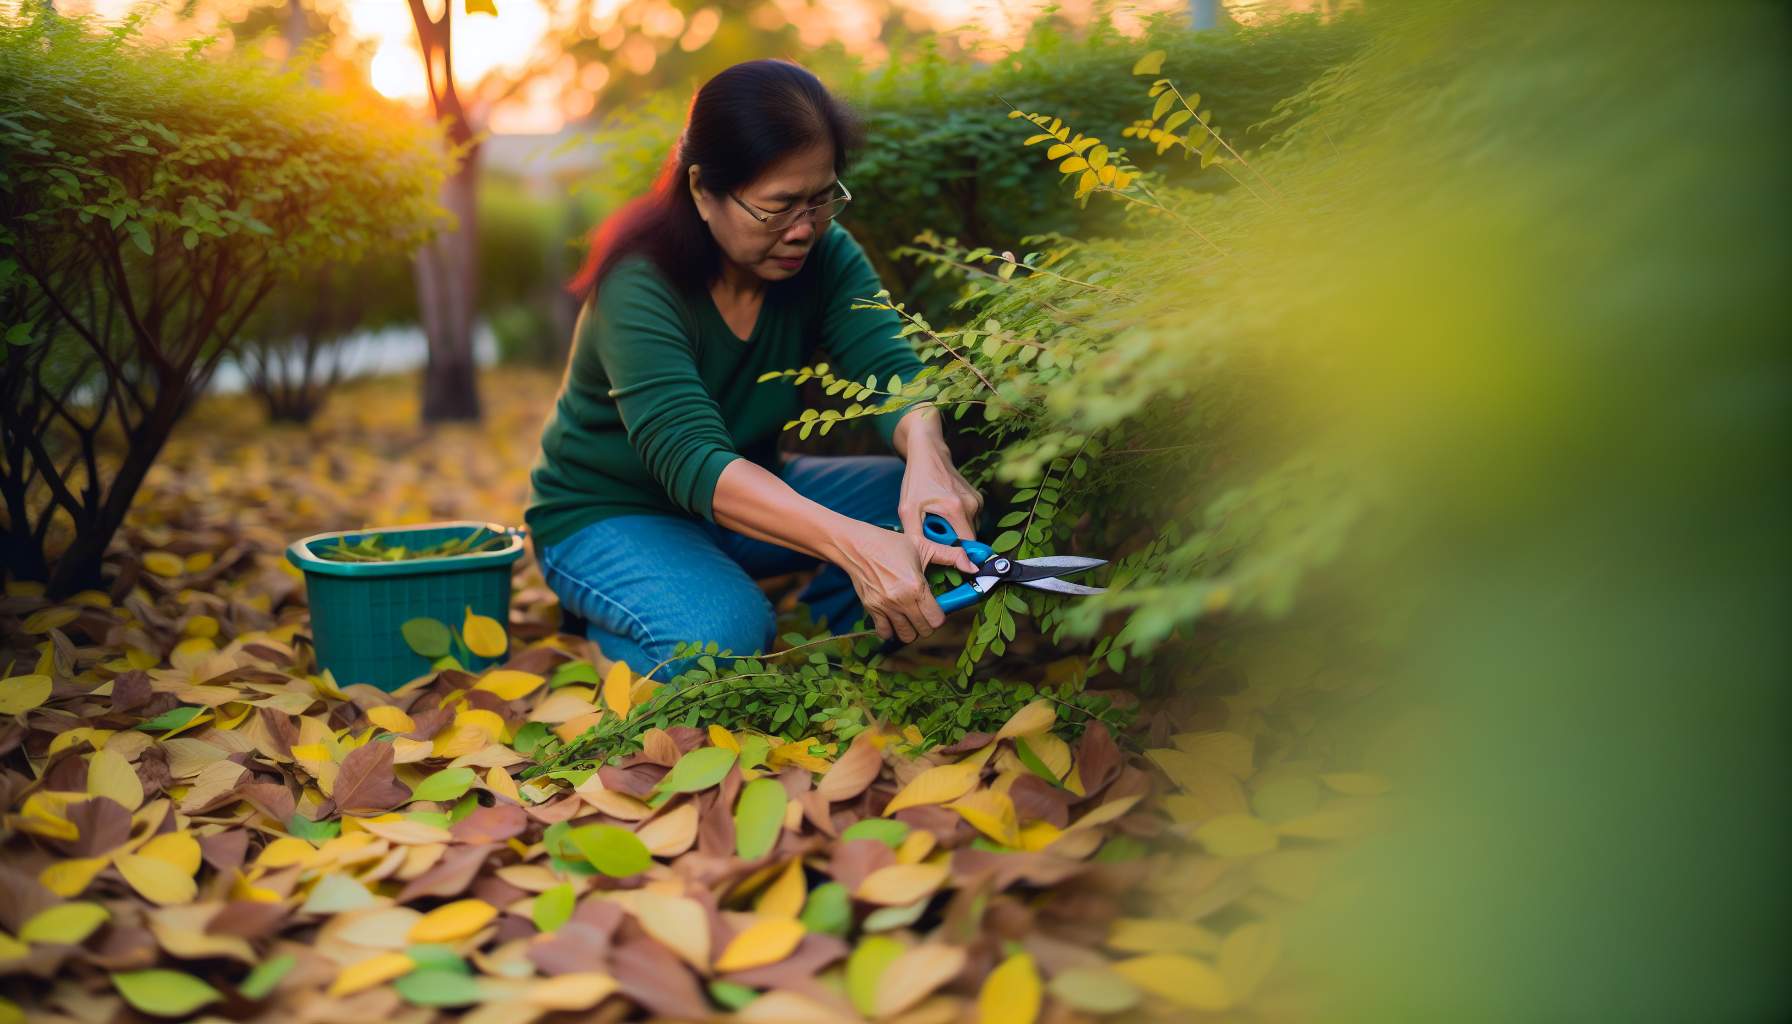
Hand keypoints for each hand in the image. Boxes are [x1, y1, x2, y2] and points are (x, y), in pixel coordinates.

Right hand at [831, 521, 978, 643]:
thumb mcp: (924, 545)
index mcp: (916, 587)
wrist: (857, 546)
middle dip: (927, 624)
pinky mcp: (871, 609)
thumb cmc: (891, 544)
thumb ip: (952, 556)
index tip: (937, 607)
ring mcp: (885, 607)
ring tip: (911, 616)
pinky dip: (891, 630)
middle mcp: (901, 601)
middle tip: (925, 611)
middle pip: (923, 631)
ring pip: (905, 636)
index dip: (940, 615)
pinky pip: (885, 633)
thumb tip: (974, 567)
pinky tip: (894, 619)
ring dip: (911, 629)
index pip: (936, 619)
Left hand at [897, 440, 983, 556]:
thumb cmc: (917, 480)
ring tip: (938, 519)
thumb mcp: (907, 509)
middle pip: (969, 538)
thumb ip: (914, 535)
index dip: (956, 552)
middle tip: (934, 530)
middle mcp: (972, 505)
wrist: (929, 453)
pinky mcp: (978, 498)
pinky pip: (971, 519)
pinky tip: (944, 511)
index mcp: (956, 509)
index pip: (967, 545)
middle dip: (953, 540)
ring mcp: (977, 500)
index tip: (942, 550)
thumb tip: (920, 555)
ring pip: (971, 529)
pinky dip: (959, 520)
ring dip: (956, 530)